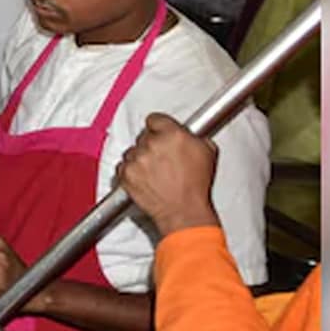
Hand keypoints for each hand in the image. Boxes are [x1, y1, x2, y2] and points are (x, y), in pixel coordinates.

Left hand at [115, 113, 219, 235]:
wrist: (183, 211)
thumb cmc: (195, 187)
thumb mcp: (207, 152)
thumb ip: (195, 137)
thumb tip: (189, 134)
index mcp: (172, 135)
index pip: (155, 119)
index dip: (158, 127)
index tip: (159, 131)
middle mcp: (152, 145)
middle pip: (143, 136)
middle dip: (151, 145)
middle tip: (161, 158)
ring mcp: (137, 160)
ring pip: (132, 151)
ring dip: (140, 158)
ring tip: (154, 172)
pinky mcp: (126, 175)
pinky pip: (123, 167)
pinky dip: (130, 172)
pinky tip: (144, 179)